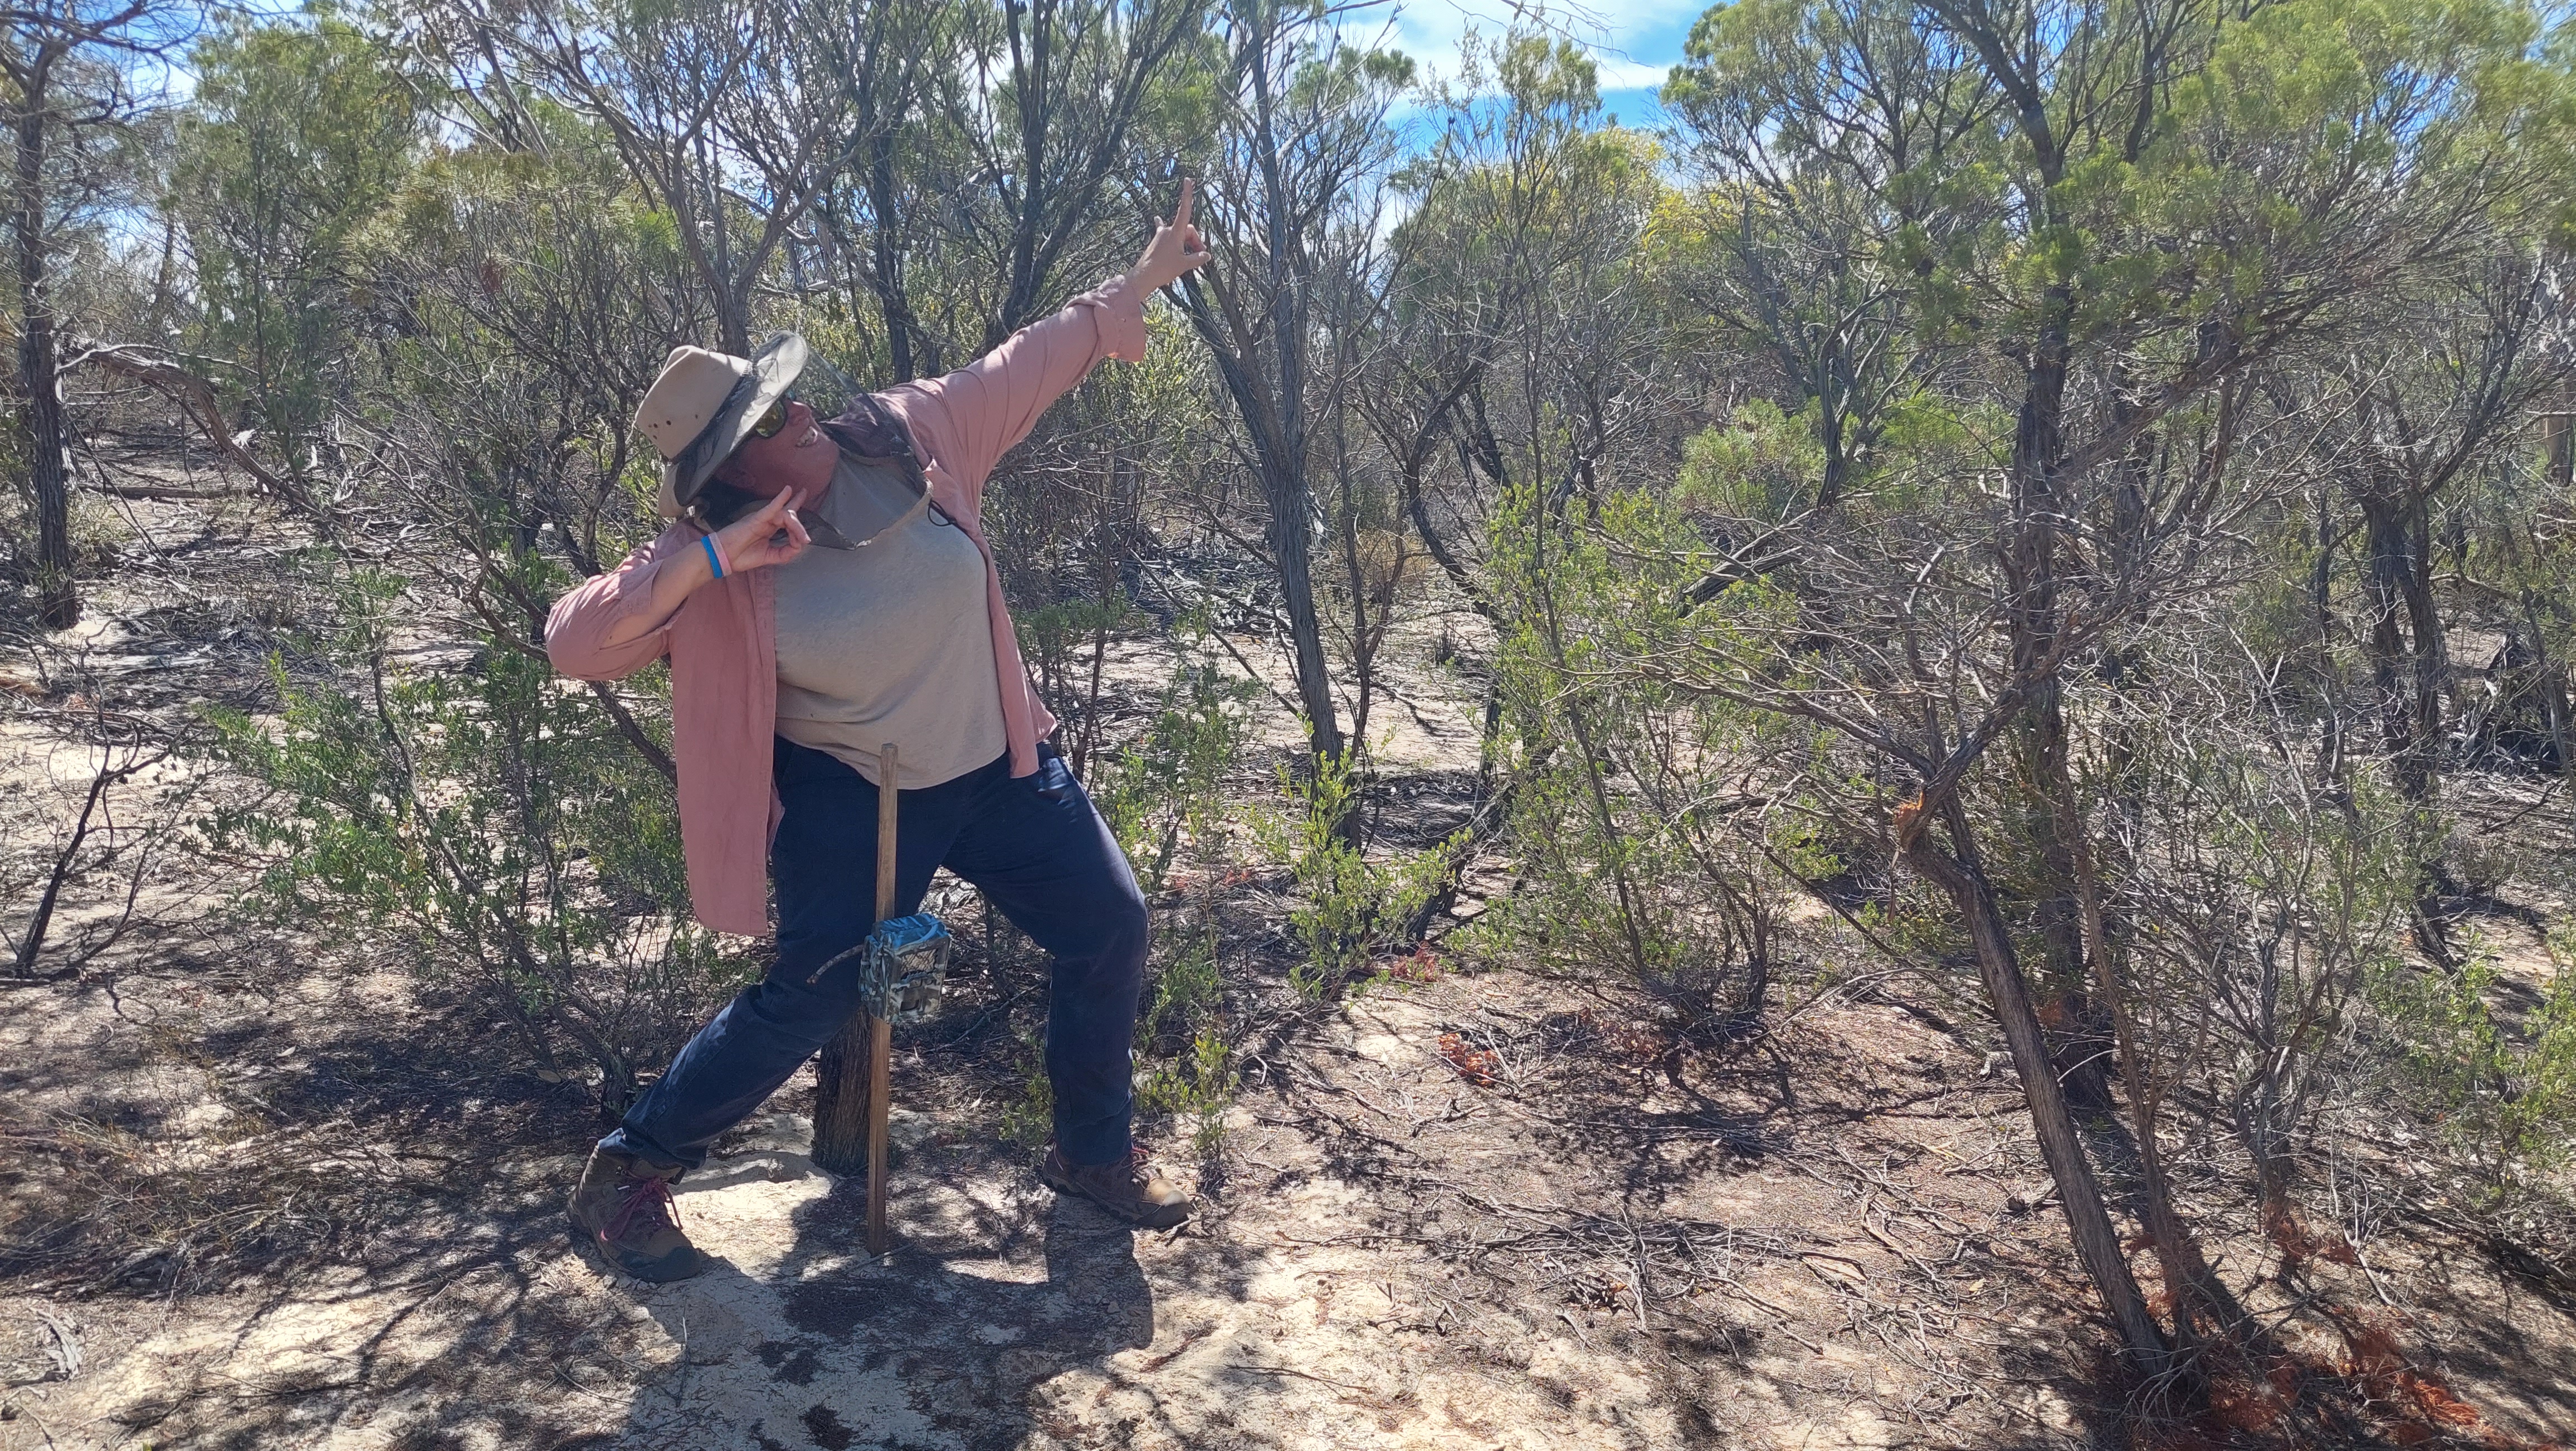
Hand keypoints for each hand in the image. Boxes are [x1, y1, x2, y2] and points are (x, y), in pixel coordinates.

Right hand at [712, 488, 810, 574]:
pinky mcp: (756, 519)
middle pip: (790, 514)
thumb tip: (799, 546)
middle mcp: (768, 521)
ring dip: (796, 527)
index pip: (789, 522)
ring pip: (785, 515)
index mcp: (770, 529)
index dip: (799, 531)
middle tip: (807, 537)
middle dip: (801, 525)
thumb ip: (785, 552)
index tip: (804, 542)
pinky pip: (771, 508)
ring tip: (803, 537)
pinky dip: (780, 500)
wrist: (724, 557)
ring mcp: (762, 519)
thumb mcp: (770, 556)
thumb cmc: (741, 556)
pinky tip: (788, 491)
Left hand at [1129, 177, 1209, 292]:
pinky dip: (1166, 229)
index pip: (1185, 209)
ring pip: (1180, 234)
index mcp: (1175, 232)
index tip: (1188, 179)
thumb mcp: (1185, 264)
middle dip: (1195, 240)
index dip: (1187, 194)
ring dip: (1187, 243)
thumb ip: (1198, 258)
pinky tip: (1157, 219)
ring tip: (1188, 258)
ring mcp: (1161, 235)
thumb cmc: (1164, 269)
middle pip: (1188, 229)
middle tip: (1200, 255)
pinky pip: (1164, 232)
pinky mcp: (1157, 241)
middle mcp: (1168, 230)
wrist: (1144, 276)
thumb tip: (1207, 255)